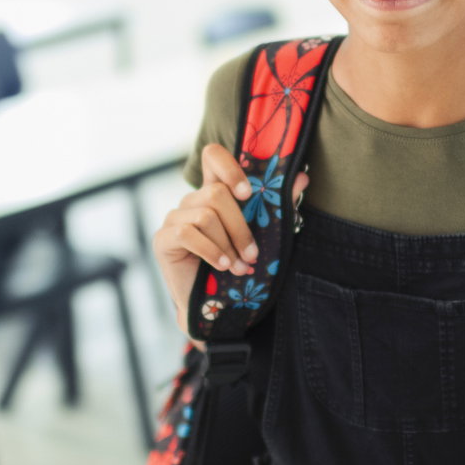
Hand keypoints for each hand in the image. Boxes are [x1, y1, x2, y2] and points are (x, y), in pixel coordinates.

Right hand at [153, 144, 308, 332]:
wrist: (215, 307)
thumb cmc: (238, 267)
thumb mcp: (262, 235)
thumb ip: (279, 206)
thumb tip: (302, 179)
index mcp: (213, 193)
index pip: (212, 156)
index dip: (228, 167)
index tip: (247, 193)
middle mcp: (191, 201)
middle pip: (216, 194)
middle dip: (240, 226)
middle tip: (253, 254)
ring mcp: (174, 218)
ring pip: (205, 215)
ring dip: (228, 245)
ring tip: (239, 266)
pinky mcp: (163, 239)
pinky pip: (188, 233)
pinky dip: (211, 251)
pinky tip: (223, 266)